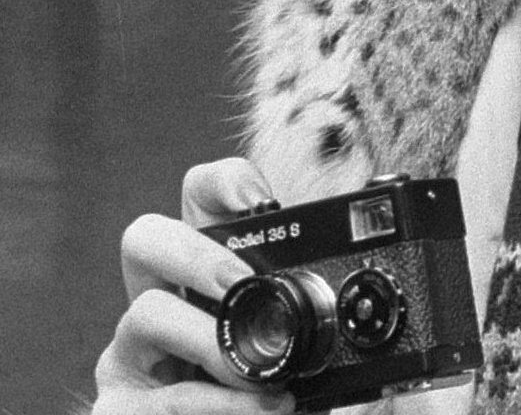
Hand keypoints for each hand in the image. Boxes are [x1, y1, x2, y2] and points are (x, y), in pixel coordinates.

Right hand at [93, 158, 295, 413]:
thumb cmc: (263, 396)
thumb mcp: (294, 348)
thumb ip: (306, 316)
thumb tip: (347, 300)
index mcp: (203, 276)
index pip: (199, 199)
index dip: (224, 184)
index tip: (262, 203)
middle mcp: (157, 301)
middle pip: (145, 237)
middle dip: (195, 253)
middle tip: (240, 283)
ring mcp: (129, 353)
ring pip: (146, 314)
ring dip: (209, 342)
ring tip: (262, 378)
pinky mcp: (116, 409)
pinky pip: (161, 397)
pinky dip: (214, 407)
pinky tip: (258, 410)